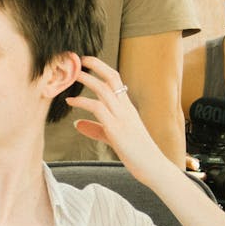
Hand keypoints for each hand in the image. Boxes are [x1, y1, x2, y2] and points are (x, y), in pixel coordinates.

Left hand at [67, 56, 174, 186]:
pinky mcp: (117, 129)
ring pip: (104, 90)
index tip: (87, 62)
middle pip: (112, 78)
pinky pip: (98, 108)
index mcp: (127, 108)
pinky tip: (71, 101)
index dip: (101, 68)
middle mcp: (126, 108)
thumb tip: (77, 123)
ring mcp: (122, 117)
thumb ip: (96, 128)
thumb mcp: (113, 137)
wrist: (153, 167)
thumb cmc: (136, 153)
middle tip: (78, 58)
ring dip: (87, 79)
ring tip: (71, 76)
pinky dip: (83, 101)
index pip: (116, 80)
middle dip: (95, 65)